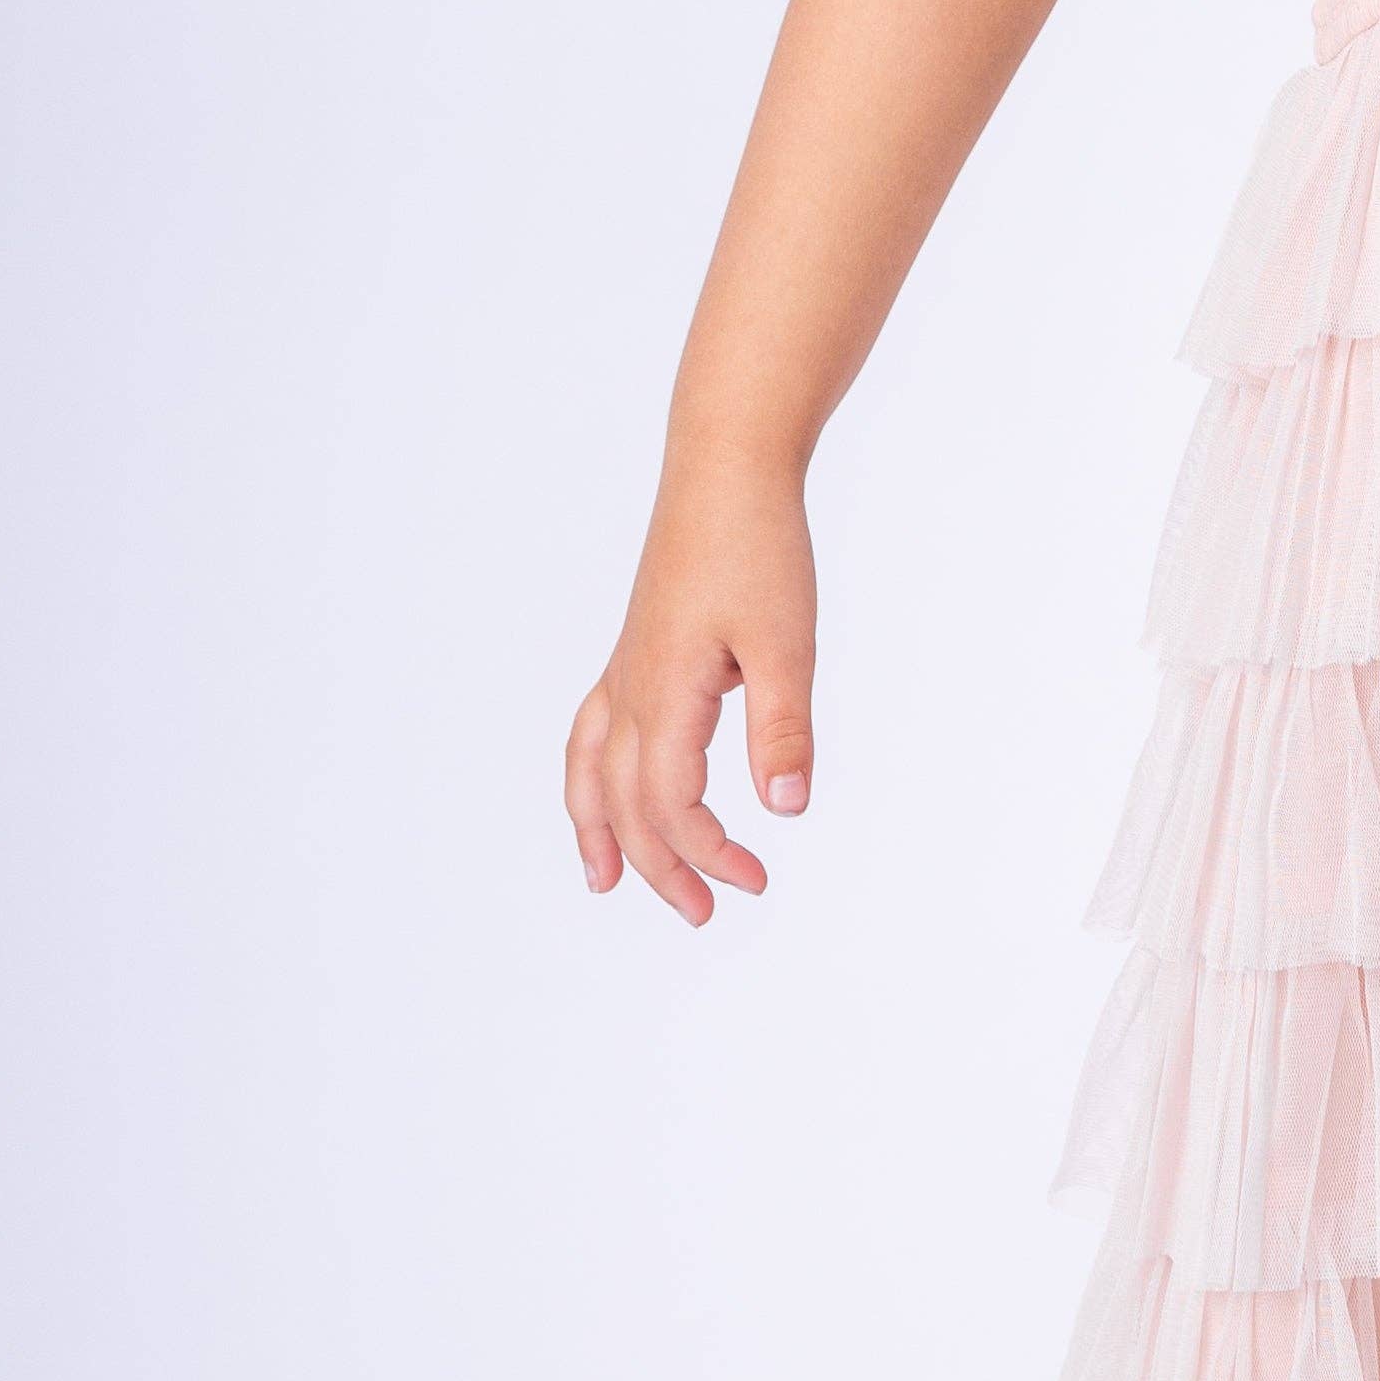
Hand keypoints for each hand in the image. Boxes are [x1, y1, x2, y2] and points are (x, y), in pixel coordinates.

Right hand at [565, 464, 818, 923]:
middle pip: (627, 802)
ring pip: (592, 768)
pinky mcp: (635, 649)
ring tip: (606, 883)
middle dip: (662, 866)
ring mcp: (626, 667)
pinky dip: (592, 776)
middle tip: (708, 911)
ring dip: (599, 830)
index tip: (759, 878)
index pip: (672, 804)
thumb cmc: (758, 546)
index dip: (709, 853)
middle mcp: (631, 687)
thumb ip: (784, 729)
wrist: (726, 469)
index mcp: (665, 692)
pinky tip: (608, 791)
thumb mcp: (788, 641)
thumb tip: (784, 810)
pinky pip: (592, 729)